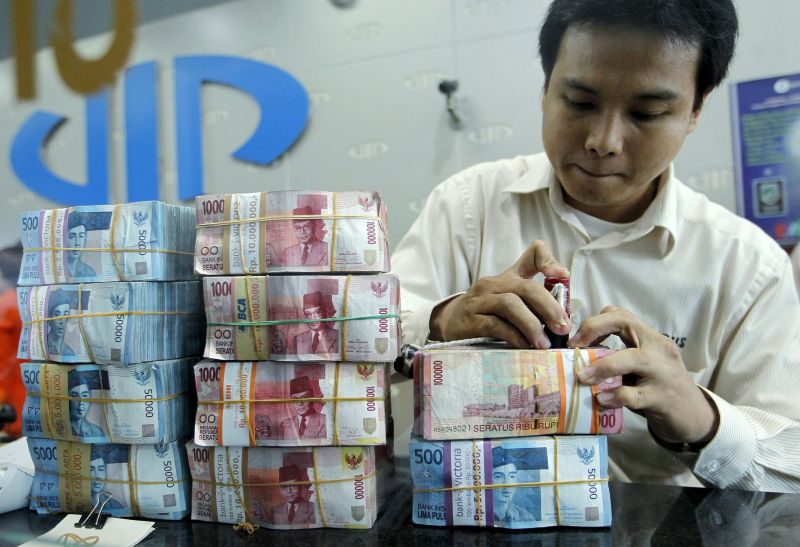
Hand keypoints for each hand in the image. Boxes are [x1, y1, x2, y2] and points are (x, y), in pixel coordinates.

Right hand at [429, 240, 571, 347]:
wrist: (448, 323)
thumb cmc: (486, 314)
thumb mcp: (509, 303)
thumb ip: (534, 305)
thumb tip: (562, 320)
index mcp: (509, 277)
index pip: (533, 255)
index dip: (549, 262)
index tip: (563, 276)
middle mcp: (494, 284)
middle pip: (526, 288)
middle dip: (549, 307)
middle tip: (562, 327)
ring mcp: (480, 301)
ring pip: (511, 304)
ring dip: (532, 324)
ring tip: (543, 343)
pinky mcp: (470, 320)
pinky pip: (495, 325)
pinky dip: (513, 336)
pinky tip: (523, 345)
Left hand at [569, 306, 718, 445]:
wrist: (695, 417)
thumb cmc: (659, 389)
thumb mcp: (641, 368)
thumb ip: (618, 360)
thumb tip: (579, 361)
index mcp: (650, 338)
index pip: (621, 314)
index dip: (595, 323)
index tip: (576, 342)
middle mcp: (658, 348)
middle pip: (625, 322)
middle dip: (594, 329)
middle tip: (574, 349)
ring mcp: (663, 372)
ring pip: (632, 357)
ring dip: (602, 366)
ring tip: (582, 377)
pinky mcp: (663, 398)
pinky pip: (635, 394)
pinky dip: (615, 396)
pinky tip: (602, 400)